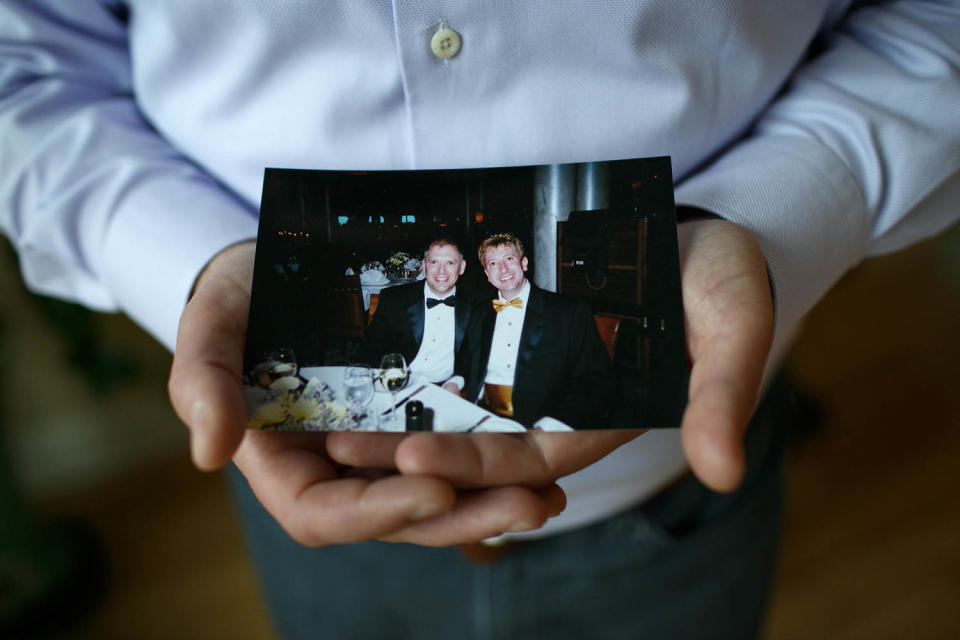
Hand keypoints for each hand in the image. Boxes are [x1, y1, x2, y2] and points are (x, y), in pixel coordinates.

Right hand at [167, 241, 562, 545]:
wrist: (284, 262)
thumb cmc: (241, 294)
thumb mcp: (212, 323)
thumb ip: (201, 381)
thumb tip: (209, 454)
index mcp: (285, 465)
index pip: (325, 515)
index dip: (378, 513)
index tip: (433, 490)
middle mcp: (340, 469)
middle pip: (398, 517)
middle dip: (459, 518)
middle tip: (526, 506)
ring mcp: (383, 449)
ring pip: (437, 495)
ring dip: (492, 503)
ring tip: (548, 497)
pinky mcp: (420, 421)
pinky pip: (459, 456)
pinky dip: (498, 468)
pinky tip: (547, 465)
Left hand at [330, 218, 772, 501]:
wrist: (696, 227)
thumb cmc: (718, 278)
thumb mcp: (732, 324)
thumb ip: (723, 393)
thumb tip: (724, 472)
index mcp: (598, 421)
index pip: (528, 462)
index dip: (475, 466)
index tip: (416, 458)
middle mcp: (551, 406)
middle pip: (473, 443)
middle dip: (410, 450)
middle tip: (342, 446)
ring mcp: (523, 369)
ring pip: (450, 406)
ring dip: (393, 418)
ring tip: (326, 418)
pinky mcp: (502, 327)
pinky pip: (450, 353)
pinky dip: (408, 362)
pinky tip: (355, 359)